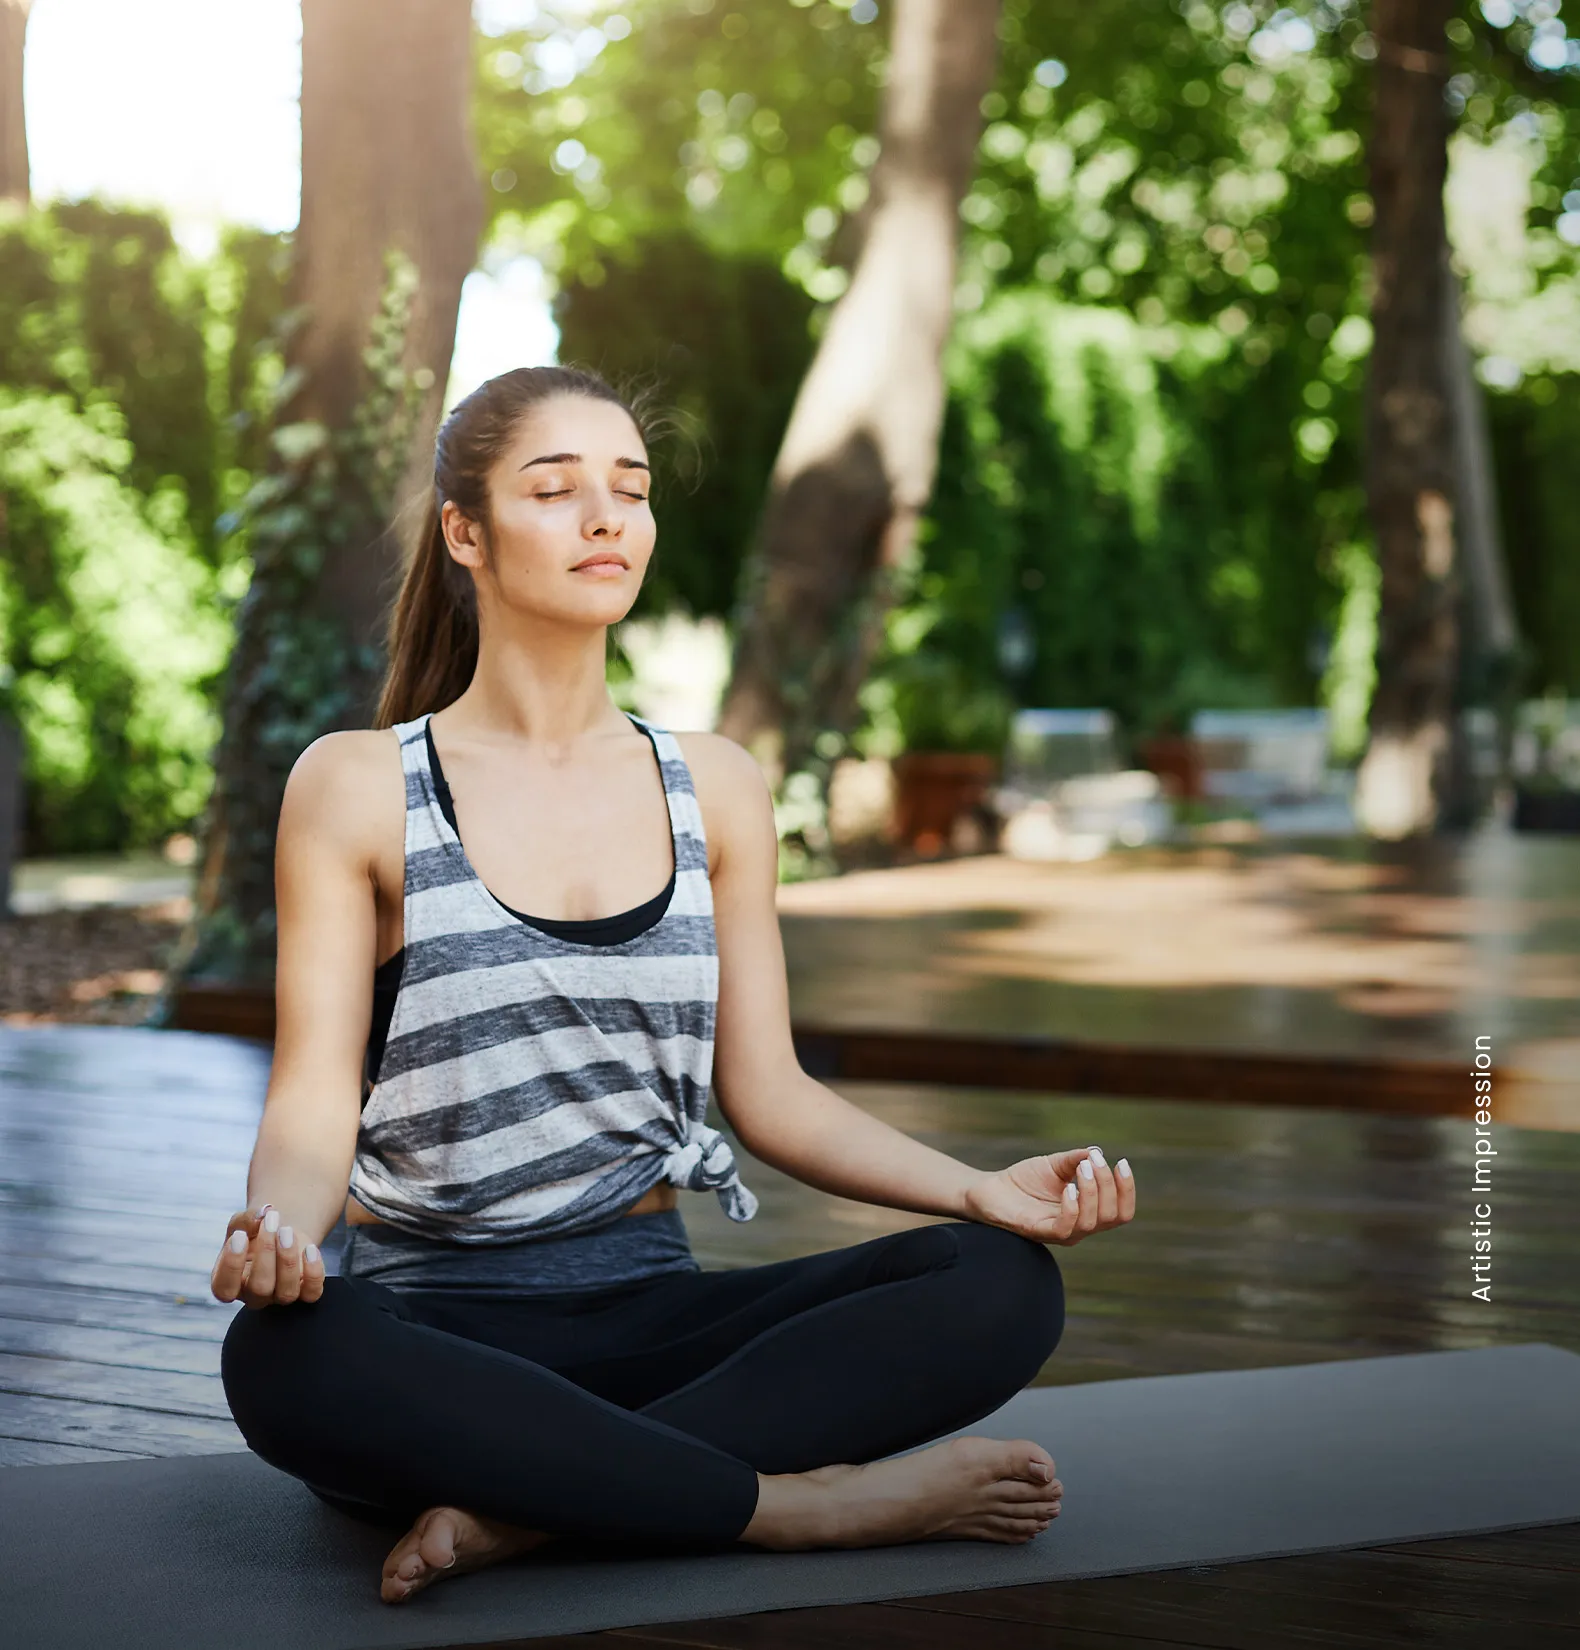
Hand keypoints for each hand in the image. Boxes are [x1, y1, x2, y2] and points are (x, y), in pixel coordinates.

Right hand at [210, 1203, 325, 1308]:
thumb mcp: (241, 1223)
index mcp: (229, 1284)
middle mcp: (254, 1295)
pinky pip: (312, 1293)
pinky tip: (309, 1249)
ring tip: (288, 1230)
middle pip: (260, 1288)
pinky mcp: (305, 1291)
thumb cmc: (253, 1232)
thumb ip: (245, 1220)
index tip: (239, 1236)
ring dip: (288, 1259)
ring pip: (286, 1293)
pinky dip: (313, 1272)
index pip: (224, 1290)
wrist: (280, 1232)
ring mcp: (280, 1296)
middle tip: (271, 1221)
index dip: (231, 1266)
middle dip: (266, 1251)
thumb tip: (262, 1215)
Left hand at [961, 1146, 1135, 1247]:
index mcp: (1088, 1212)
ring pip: (1092, 1223)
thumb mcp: (1055, 1165)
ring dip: (1093, 1191)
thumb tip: (1098, 1152)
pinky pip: (1065, 1228)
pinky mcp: (1039, 1232)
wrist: (990, 1189)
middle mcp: (1079, 1227)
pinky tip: (1068, 1188)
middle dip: (1109, 1185)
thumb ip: (1076, 1160)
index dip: (1127, 1190)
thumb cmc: (1025, 1181)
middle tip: (1094, 1161)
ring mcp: (1060, 1232)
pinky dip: (1072, 1207)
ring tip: (1082, 1168)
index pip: (1121, 1211)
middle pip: (1112, 1216)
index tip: (1122, 1162)